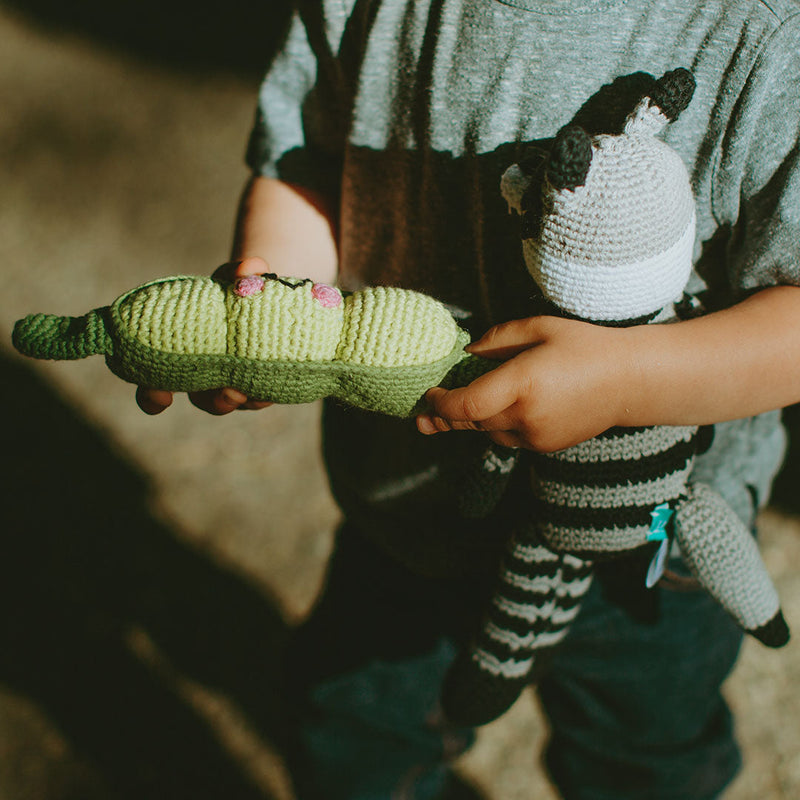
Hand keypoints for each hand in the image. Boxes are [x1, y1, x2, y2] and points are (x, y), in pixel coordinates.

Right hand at [136, 256, 273, 415]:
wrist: (264, 297)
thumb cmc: (232, 290)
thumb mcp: (231, 278)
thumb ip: (238, 273)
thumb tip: (251, 267)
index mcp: (182, 355)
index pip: (155, 384)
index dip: (152, 397)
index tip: (161, 399)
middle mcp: (206, 375)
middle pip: (203, 400)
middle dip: (214, 402)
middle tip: (229, 393)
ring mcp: (234, 382)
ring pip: (235, 402)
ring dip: (245, 400)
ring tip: (254, 391)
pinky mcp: (261, 383)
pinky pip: (262, 395)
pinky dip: (267, 392)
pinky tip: (275, 386)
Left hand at [416, 316, 634, 451]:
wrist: (630, 381)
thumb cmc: (585, 346)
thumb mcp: (539, 328)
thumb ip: (498, 340)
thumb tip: (467, 355)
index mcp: (523, 384)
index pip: (467, 405)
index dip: (441, 404)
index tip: (429, 394)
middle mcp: (527, 416)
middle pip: (471, 422)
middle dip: (447, 415)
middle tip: (424, 411)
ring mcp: (537, 437)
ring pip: (487, 433)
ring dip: (472, 419)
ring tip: (454, 407)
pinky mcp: (545, 447)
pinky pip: (507, 438)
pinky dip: (496, 424)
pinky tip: (498, 408)